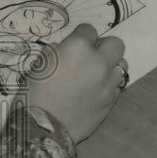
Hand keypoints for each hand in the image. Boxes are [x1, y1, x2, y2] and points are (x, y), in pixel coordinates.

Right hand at [26, 24, 125, 142]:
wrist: (44, 128)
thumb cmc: (34, 93)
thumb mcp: (38, 65)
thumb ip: (56, 52)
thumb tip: (64, 49)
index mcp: (78, 48)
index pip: (88, 29)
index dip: (80, 36)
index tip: (74, 44)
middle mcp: (98, 61)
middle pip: (115, 43)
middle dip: (103, 46)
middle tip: (90, 56)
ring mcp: (108, 82)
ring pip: (122, 64)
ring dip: (109, 65)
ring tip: (95, 74)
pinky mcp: (111, 99)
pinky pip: (117, 85)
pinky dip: (108, 84)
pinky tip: (94, 91)